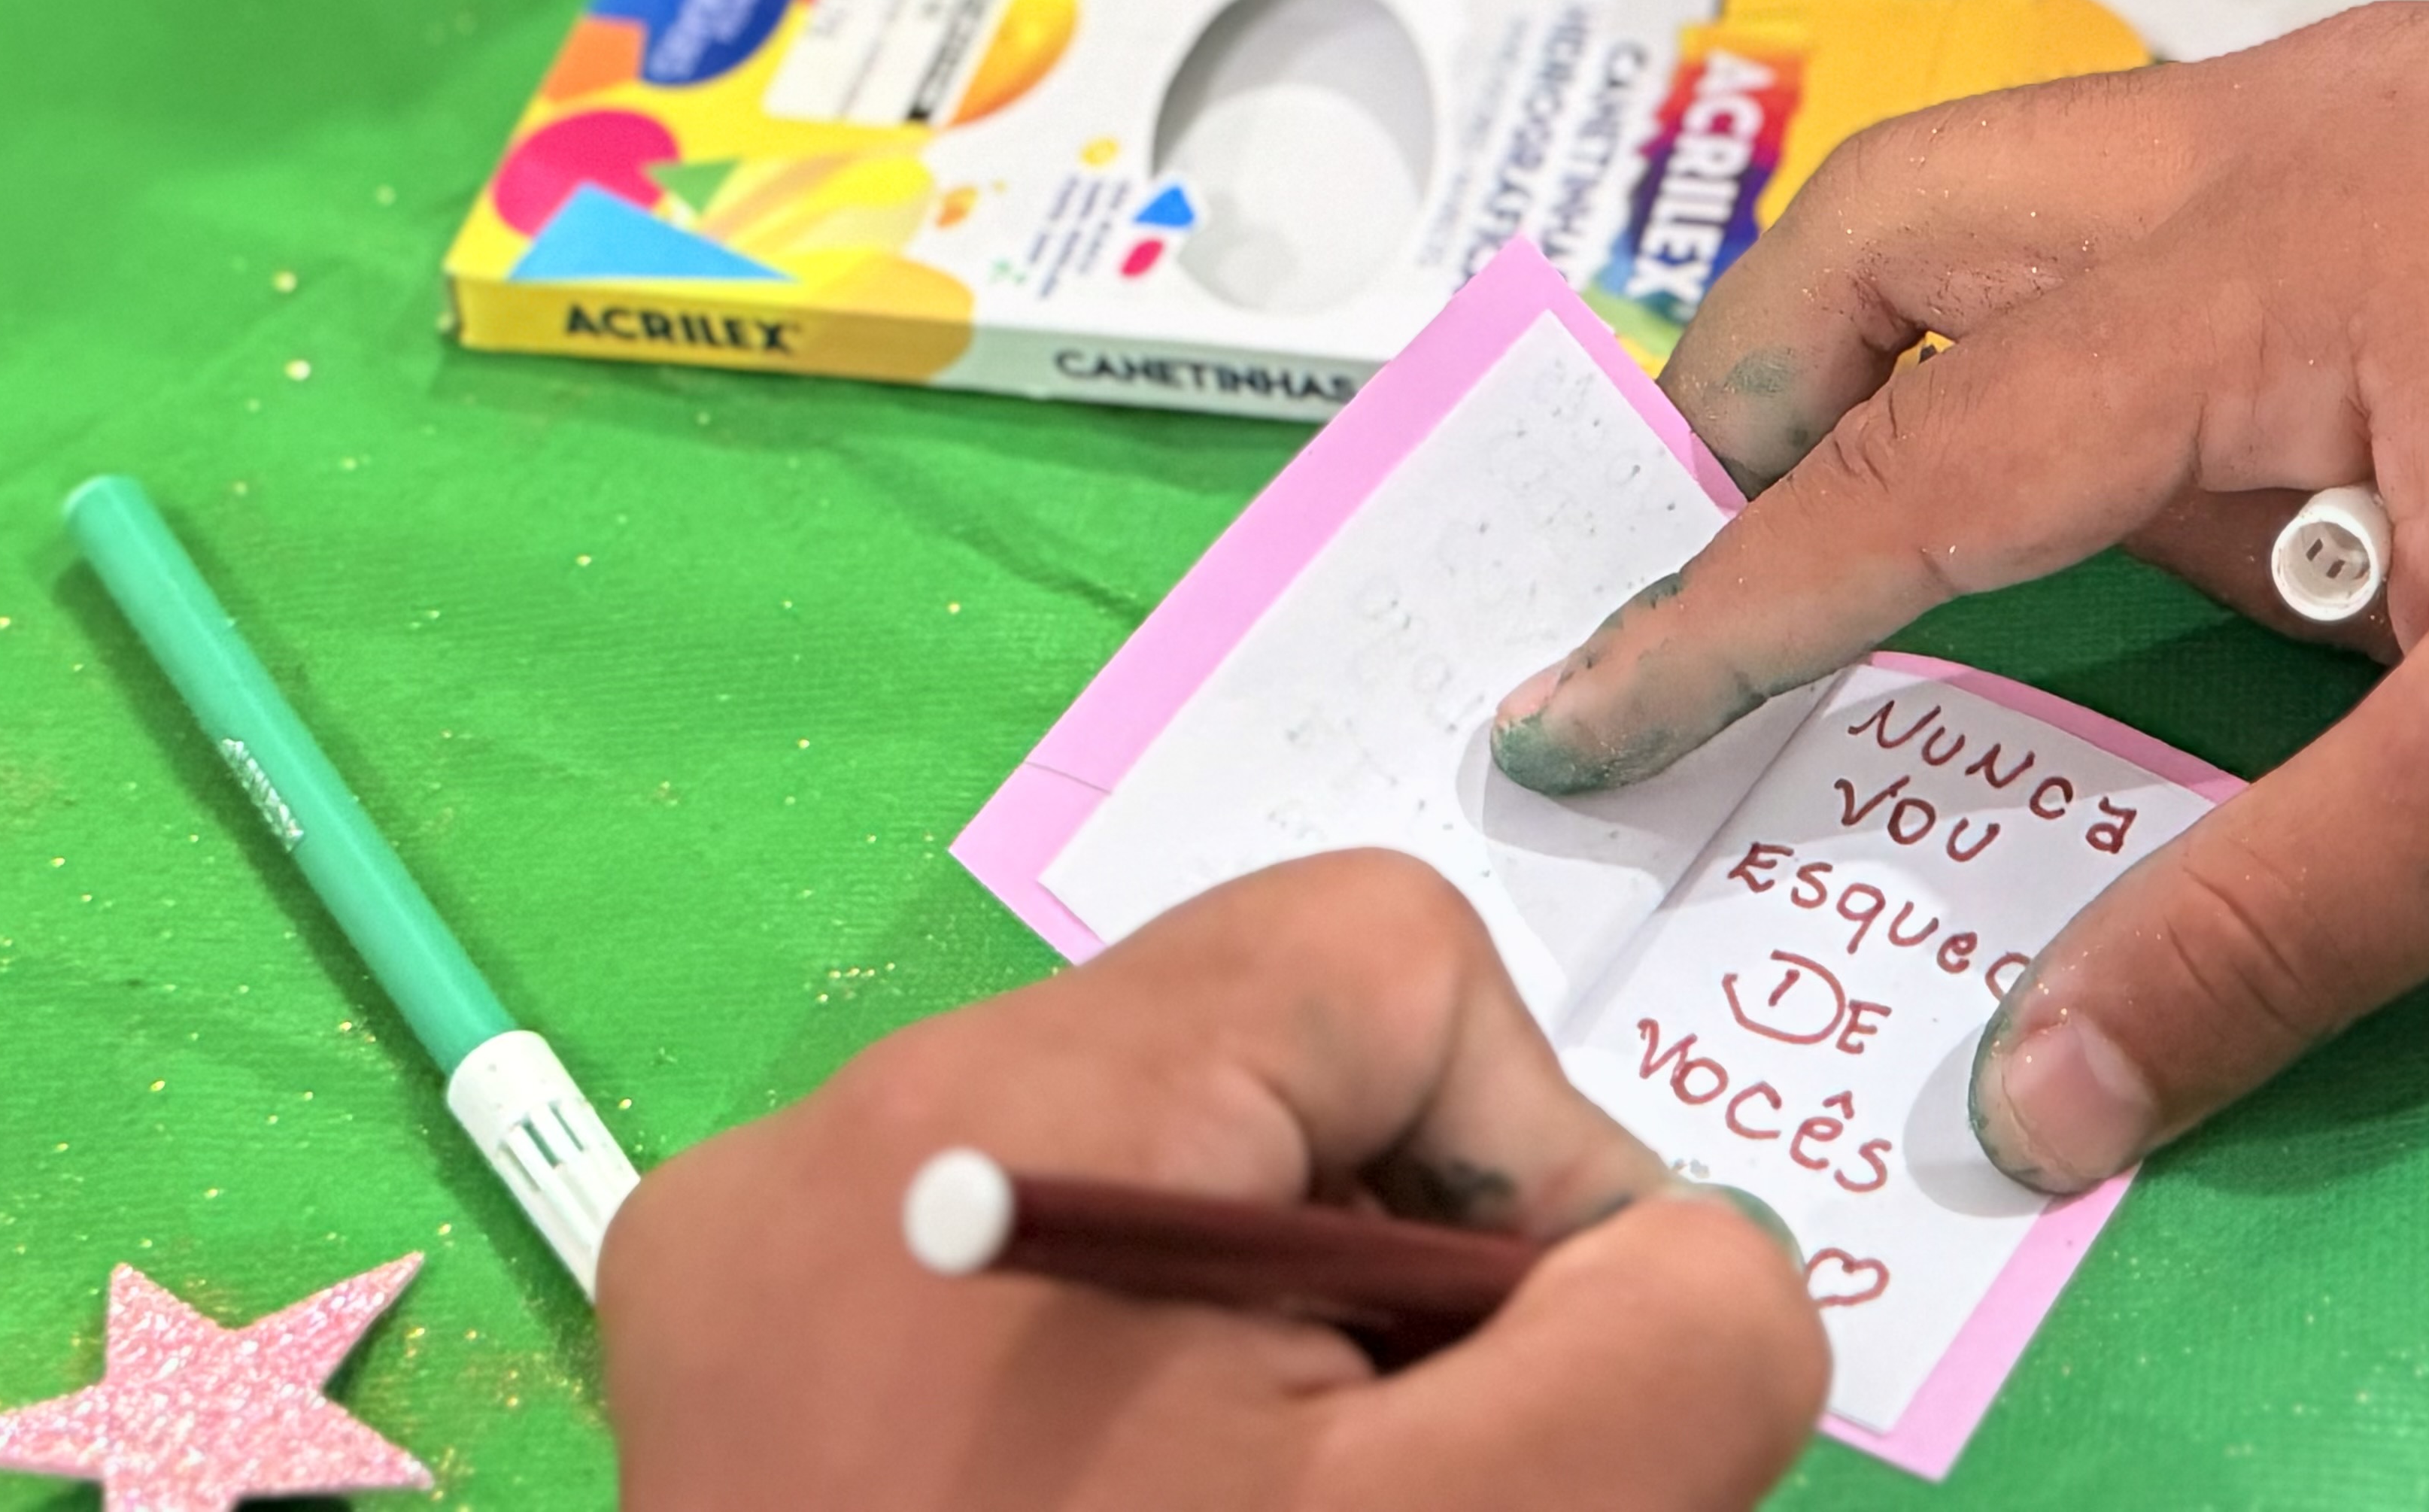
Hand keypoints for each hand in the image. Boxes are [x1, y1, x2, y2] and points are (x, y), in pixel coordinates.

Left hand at [604, 853, 1828, 1510]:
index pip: (1389, 969)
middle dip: (1407, 1293)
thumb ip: (1674, 1341)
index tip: (1516, 1403)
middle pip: (1276, 1087)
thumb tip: (1687, 1257)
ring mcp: (760, 1285)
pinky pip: (1036, 1310)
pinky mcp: (741, 1396)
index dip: (1528, 1172)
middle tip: (1401, 1497)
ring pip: (1171, 1209)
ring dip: (1292, 1367)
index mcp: (997, 1111)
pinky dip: (1155, 1419)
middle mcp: (836, 1150)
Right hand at [1488, 3, 2428, 1192]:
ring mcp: (2413, 123)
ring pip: (2065, 198)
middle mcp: (2319, 125)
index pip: (1929, 434)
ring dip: (1936, 346)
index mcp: (2297, 235)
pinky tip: (2125, 497)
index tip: (1576, 707)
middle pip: (1937, 209)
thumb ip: (2261, 928)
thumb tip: (2025, 1098)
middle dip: (1773, 376)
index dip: (1735, 594)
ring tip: (1861, 535)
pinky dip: (2094, 346)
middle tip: (1691, 575)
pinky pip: (2198, 228)